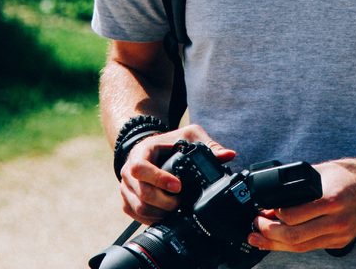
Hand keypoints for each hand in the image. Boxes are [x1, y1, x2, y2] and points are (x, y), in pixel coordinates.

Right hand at [117, 124, 235, 224]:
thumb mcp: (188, 136)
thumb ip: (208, 145)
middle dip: (165, 202)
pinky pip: (136, 215)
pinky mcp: (127, 200)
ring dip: (160, 213)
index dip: (159, 179)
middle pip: (142, 193)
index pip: (141, 168)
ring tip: (176, 209)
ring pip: (139, 208)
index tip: (178, 186)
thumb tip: (228, 155)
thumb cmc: (168, 143)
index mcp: (141, 152)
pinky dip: (152, 218)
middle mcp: (129, 171)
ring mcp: (126, 187)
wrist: (150, 150)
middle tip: (181, 203)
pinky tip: (166, 214)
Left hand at [248, 154, 355, 252]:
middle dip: (269, 234)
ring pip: (301, 246)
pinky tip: (278, 241)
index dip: (272, 215)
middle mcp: (336, 220)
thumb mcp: (323, 171)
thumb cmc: (350, 174)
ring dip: (276, 244)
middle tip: (255, 226)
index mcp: (331, 199)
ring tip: (258, 238)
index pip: (293, 215)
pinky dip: (292, 245)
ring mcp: (339, 234)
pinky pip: (311, 247)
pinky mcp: (340, 242)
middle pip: (294, 236)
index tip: (261, 210)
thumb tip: (273, 198)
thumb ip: (300, 184)